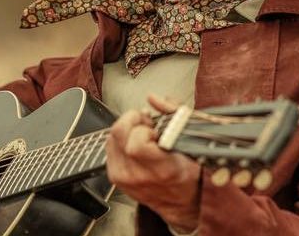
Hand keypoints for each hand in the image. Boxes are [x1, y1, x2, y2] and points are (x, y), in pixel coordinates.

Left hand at [105, 95, 200, 232]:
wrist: (182, 200)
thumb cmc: (189, 170)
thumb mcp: (190, 140)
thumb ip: (173, 113)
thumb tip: (153, 98)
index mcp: (161, 168)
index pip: (136, 143)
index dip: (143, 128)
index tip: (154, 128)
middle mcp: (139, 175)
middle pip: (118, 134)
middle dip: (132, 121)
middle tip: (146, 124)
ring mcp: (124, 178)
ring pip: (110, 138)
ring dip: (125, 129)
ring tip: (142, 134)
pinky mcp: (115, 178)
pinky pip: (108, 148)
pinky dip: (119, 140)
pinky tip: (133, 143)